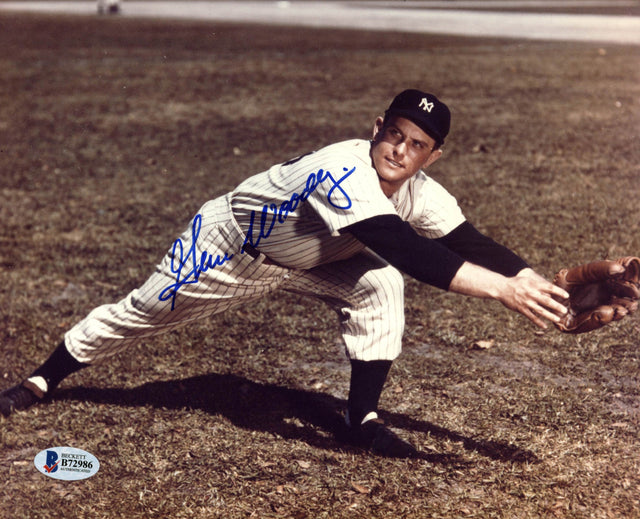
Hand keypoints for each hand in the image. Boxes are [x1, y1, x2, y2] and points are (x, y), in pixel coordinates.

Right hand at [449, 263, 568, 328]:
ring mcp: (526, 302)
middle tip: (565, 310)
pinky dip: (538, 322)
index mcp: (533, 285)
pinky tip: (545, 326)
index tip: (567, 296)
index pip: (549, 288)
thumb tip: (551, 292)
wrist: (501, 288)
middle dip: (556, 306)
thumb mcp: (527, 280)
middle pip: (547, 300)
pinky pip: (531, 316)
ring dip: (550, 315)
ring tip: (558, 319)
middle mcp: (531, 293)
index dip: (559, 291)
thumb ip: (539, 286)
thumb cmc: (516, 283)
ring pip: (540, 310)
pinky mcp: (521, 309)